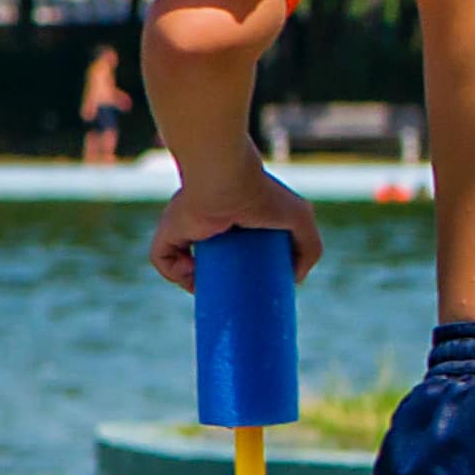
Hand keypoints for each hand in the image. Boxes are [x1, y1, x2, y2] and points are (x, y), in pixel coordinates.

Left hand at [144, 164, 319, 290]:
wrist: (224, 179)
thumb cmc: (262, 195)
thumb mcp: (300, 219)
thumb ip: (310, 248)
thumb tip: (293, 280)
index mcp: (234, 214)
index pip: (235, 247)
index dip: (242, 268)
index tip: (252, 285)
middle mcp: (208, 219)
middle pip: (210, 258)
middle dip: (217, 279)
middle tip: (230, 295)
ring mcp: (186, 225)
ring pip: (185, 262)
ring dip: (195, 280)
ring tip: (210, 291)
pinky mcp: (168, 231)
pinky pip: (164, 259)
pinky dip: (176, 273)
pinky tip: (194, 276)